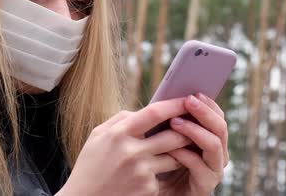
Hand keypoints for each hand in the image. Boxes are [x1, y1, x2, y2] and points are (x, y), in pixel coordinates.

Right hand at [57, 98, 192, 195]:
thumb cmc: (90, 165)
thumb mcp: (98, 136)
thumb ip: (121, 120)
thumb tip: (147, 110)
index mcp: (118, 134)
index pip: (154, 113)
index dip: (174, 105)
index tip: (187, 99)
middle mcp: (132, 152)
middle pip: (173, 136)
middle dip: (187, 130)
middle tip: (194, 125)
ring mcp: (141, 172)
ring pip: (174, 157)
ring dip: (177, 153)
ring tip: (174, 150)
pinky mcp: (147, 189)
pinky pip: (163, 176)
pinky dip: (161, 174)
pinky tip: (149, 175)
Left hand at [159, 94, 228, 195]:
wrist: (150, 192)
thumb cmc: (157, 161)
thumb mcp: (163, 137)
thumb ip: (170, 120)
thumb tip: (167, 93)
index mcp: (210, 137)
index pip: (217, 116)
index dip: (208, 103)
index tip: (194, 92)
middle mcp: (217, 153)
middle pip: (220, 127)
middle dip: (204, 113)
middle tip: (188, 101)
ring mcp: (213, 169)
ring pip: (214, 145)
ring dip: (195, 131)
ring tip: (175, 122)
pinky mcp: (205, 185)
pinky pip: (200, 167)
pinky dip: (185, 155)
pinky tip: (171, 149)